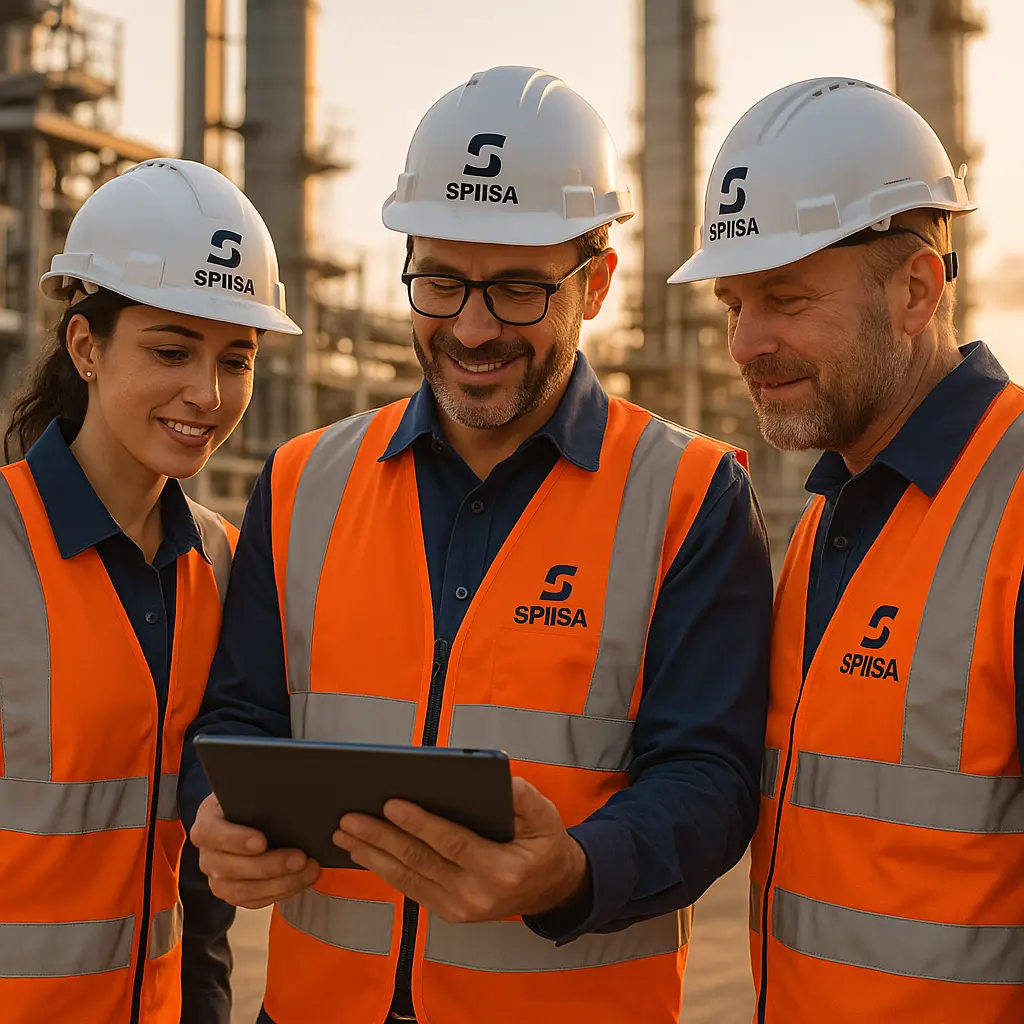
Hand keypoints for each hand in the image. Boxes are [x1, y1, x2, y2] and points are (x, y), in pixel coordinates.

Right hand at [190, 794, 319, 908]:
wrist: (250, 815)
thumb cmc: (253, 800)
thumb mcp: (252, 789)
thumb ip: (261, 793)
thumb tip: (287, 790)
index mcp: (207, 822)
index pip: (211, 833)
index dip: (235, 839)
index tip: (262, 841)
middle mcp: (208, 854)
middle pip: (229, 868)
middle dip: (269, 866)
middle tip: (300, 858)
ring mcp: (218, 877)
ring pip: (242, 891)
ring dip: (279, 883)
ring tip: (309, 870)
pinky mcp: (233, 893)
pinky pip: (254, 901)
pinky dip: (281, 892)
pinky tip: (303, 879)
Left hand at [333, 776, 588, 922]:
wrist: (552, 890)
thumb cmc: (543, 844)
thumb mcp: (544, 815)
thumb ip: (521, 796)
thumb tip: (494, 777)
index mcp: (501, 870)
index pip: (452, 843)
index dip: (420, 823)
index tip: (391, 803)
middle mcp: (476, 895)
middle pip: (420, 862)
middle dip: (381, 838)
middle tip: (350, 818)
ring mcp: (460, 909)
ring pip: (407, 879)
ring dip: (372, 855)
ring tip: (345, 834)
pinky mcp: (448, 913)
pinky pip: (410, 889)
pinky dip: (383, 870)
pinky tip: (364, 853)